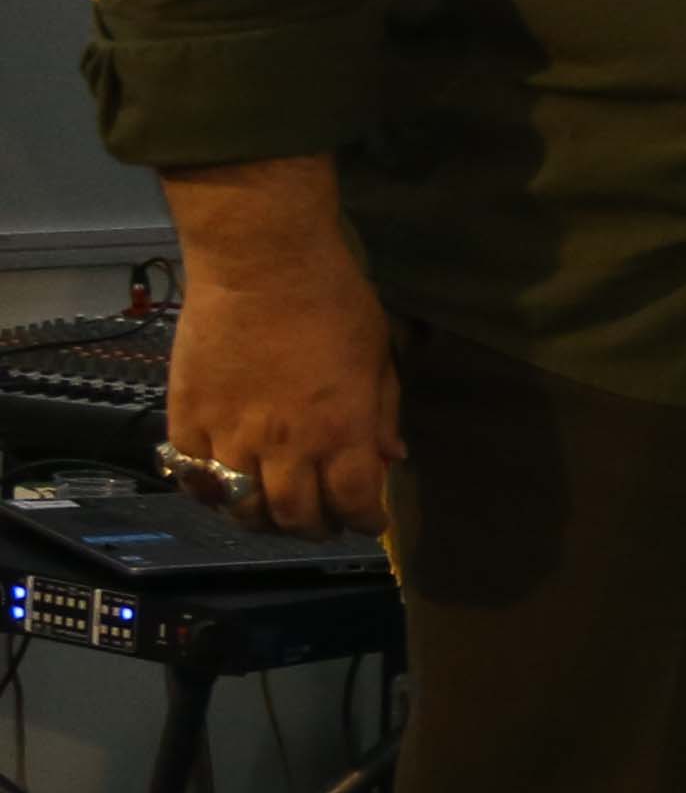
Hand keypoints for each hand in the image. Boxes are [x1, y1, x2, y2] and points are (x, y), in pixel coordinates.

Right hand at [157, 159, 399, 535]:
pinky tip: (224, 487)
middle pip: (296, 517)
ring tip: (274, 510)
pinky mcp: (186, 418)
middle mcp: (286, 444)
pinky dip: (209, 492)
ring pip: (242, 507)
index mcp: (342, 430)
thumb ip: (381, 413)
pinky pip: (192, 476)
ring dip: (262, 518)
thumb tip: (391, 456)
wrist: (261, 263)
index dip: (366, 521)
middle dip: (315, 528)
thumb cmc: (333, 300)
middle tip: (322, 520)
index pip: (355, 503)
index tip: (369, 520)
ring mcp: (230, 435)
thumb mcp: (378, 356)